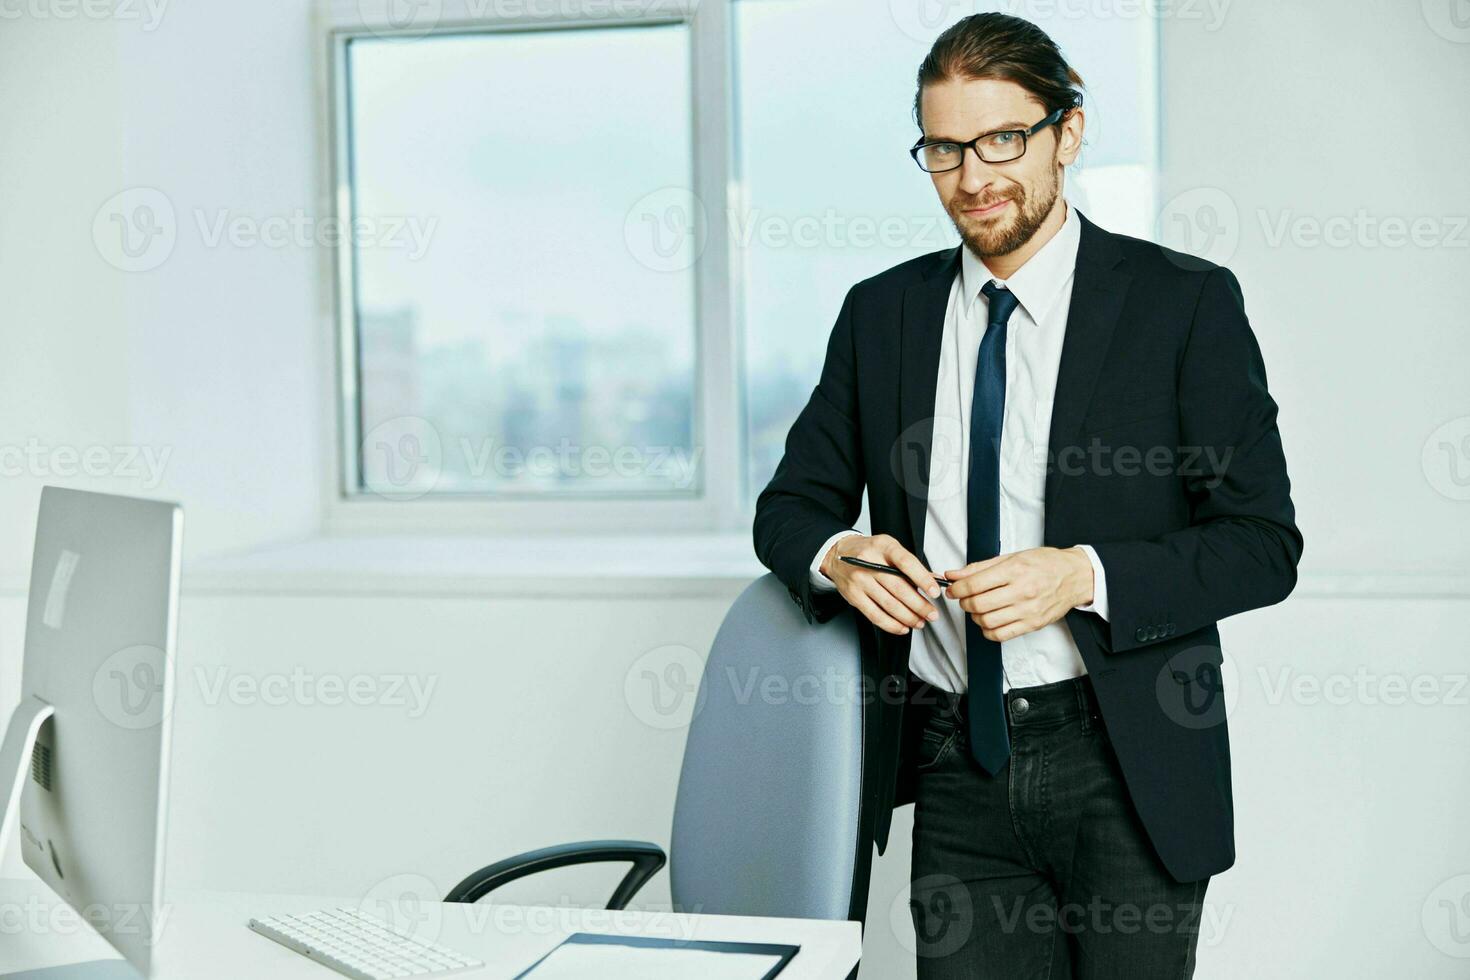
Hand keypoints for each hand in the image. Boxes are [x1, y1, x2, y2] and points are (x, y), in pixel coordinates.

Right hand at [820, 533, 942, 635]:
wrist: (837, 554)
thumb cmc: (868, 551)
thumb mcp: (889, 547)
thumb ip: (911, 564)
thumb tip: (934, 579)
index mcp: (883, 546)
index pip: (906, 563)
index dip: (922, 578)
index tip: (935, 592)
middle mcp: (869, 563)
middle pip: (899, 588)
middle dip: (919, 605)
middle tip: (932, 614)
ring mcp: (860, 580)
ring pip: (889, 604)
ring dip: (908, 617)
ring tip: (920, 622)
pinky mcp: (853, 596)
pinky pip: (875, 615)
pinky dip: (891, 624)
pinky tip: (902, 627)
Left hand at [943, 547, 1093, 642]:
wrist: (1075, 576)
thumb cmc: (1045, 563)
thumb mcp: (1012, 556)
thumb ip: (980, 567)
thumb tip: (953, 574)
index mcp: (1015, 570)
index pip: (974, 584)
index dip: (957, 589)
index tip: (953, 589)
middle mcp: (1022, 591)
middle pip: (978, 605)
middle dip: (964, 602)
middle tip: (965, 598)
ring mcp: (1028, 610)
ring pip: (987, 622)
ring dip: (975, 617)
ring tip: (979, 608)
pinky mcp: (1033, 624)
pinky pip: (1001, 635)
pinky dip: (988, 630)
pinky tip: (990, 621)